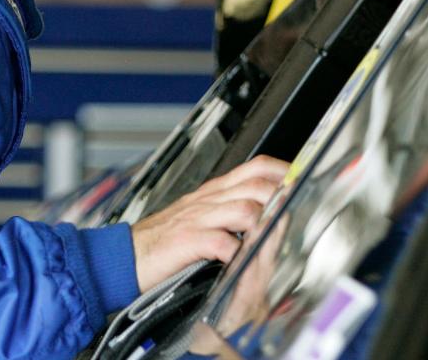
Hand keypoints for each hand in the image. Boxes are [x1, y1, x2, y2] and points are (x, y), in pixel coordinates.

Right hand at [130, 155, 288, 293]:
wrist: (125, 255)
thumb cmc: (161, 240)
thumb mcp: (198, 216)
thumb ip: (228, 210)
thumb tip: (263, 211)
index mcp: (214, 192)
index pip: (256, 168)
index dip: (283, 171)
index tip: (302, 180)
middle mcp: (208, 200)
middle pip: (256, 185)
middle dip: (279, 198)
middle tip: (290, 214)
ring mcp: (197, 219)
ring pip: (243, 209)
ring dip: (261, 224)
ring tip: (268, 239)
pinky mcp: (186, 241)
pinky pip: (220, 242)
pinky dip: (235, 251)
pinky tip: (240, 259)